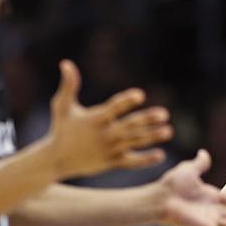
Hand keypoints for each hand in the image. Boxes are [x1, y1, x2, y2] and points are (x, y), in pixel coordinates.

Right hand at [47, 59, 172, 178]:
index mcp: (96, 119)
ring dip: (152, 137)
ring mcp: (110, 149)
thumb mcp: (62, 107)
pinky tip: (160, 155)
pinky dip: (146, 160)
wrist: (56, 160)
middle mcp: (105, 134)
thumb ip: (69, 86)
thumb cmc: (61, 129)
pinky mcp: (112, 163)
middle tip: (164, 114)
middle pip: (130, 126)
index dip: (126, 101)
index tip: (140, 95)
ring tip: (168, 131)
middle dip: (147, 120)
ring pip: (135, 142)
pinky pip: (132, 162)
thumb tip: (66, 63)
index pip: (114, 107)